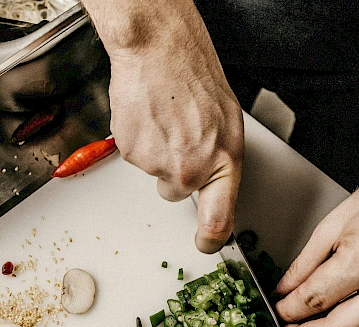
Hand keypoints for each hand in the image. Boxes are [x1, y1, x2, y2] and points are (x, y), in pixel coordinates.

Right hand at [86, 0, 243, 252]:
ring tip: (167, 121)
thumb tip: (213, 192)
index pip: (218, 221)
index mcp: (222, 164)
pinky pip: (137, 158)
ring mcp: (157, 164)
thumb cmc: (196, 79)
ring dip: (159, 154)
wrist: (159, 51)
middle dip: (177, 173)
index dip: (210, 240)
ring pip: (156, 174)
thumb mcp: (227, 127)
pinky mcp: (131, 153)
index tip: (206, 243)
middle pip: (176, 194)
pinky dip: (142, 142)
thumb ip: (220, 165)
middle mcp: (190, 171)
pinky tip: (151, 119)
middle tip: (181, 140)